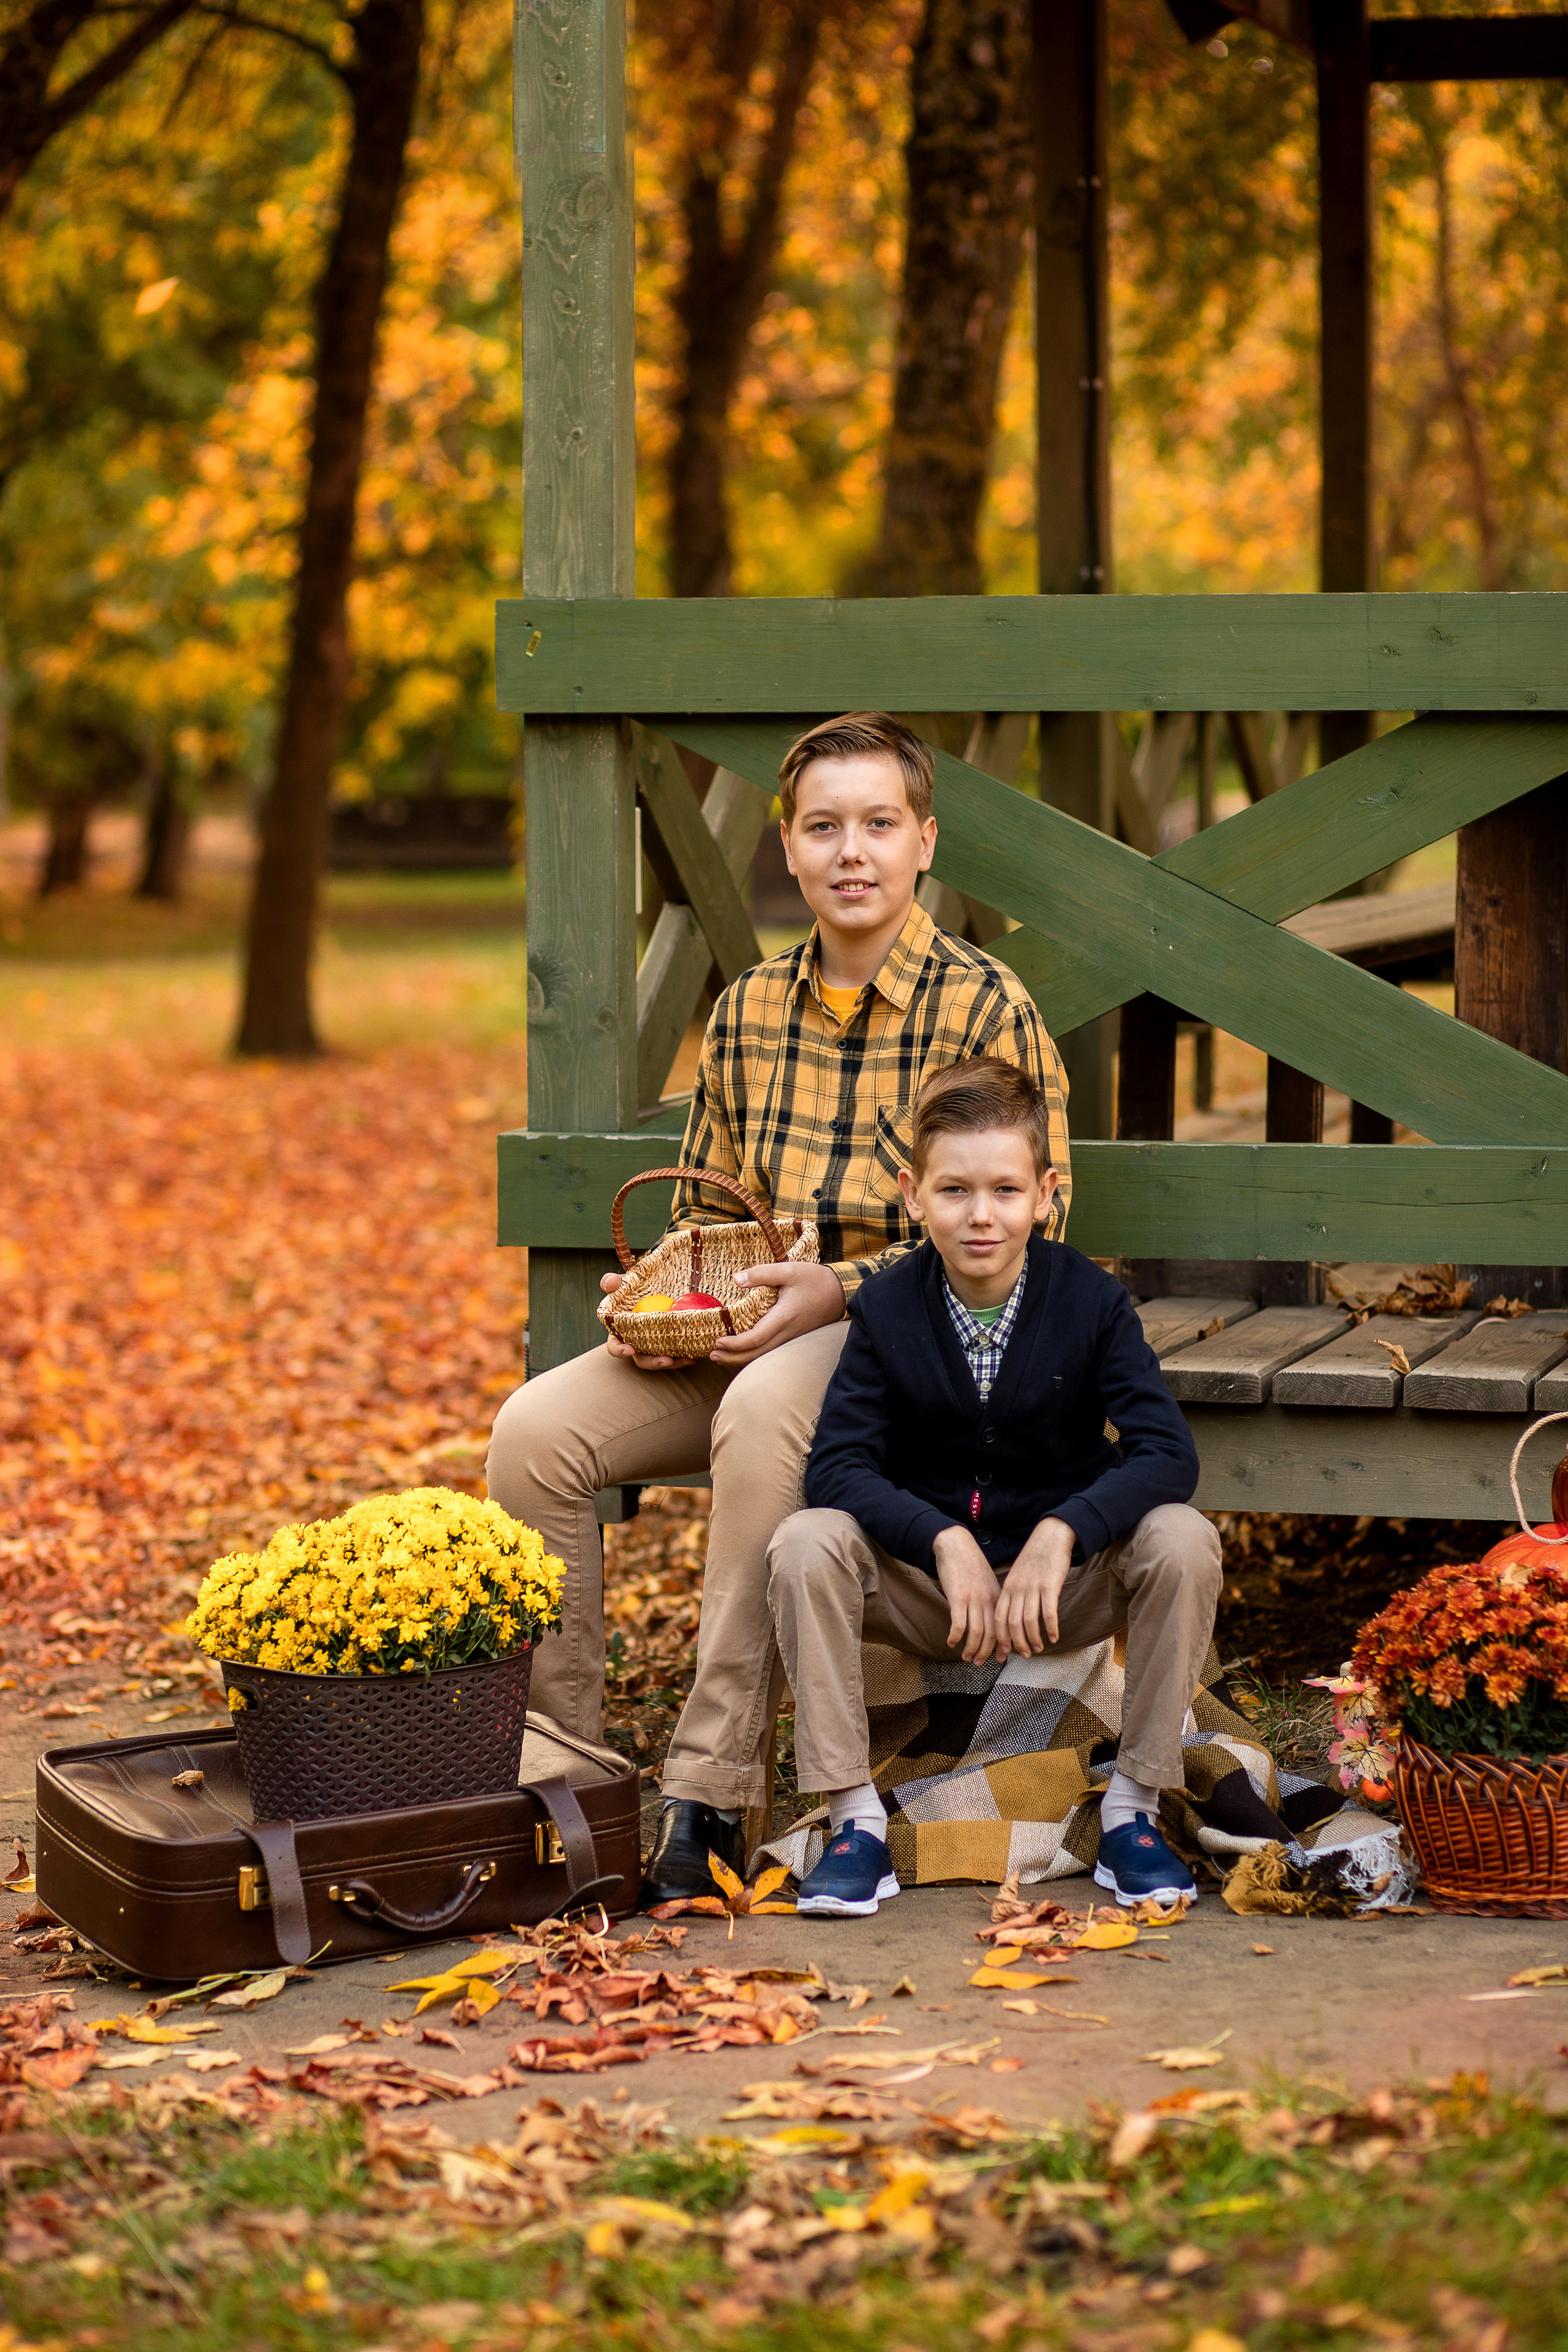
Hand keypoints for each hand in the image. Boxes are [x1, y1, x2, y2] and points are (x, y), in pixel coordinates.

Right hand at [600, 1269, 679, 1371]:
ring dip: (675, 1362)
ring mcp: (656, 1347)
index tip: (630, 1350)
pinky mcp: (671, 1346)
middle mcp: (638, 1344)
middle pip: (642, 1360)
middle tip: (667, 1360)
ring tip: (688, 1358)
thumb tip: (609, 1285)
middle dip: (654, 1362)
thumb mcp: (625, 1283)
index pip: (615, 1346)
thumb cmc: (637, 1288)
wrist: (662, 1288)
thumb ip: (614, 1282)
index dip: (620, 1350)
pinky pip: (679, 1355)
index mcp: (622, 1333)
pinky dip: (687, 1356)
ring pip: (663, 1360)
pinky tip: (696, 1353)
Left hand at [707, 1259, 846, 1365]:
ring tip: (721, 1357)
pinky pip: (771, 1351)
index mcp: (784, 1317)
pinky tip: (743, 1351)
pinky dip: (753, 1354)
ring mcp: (792, 1338)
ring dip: (741, 1359)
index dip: (735, 1345)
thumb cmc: (815, 1279)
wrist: (841, 1292)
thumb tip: (736, 1278)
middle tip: (712, 1355)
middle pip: (757, 1354)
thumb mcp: (788, 1270)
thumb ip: (761, 1273)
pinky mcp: (794, 1338)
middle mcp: (788, 1333)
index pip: (756, 1339)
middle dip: (732, 1358)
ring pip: (764, 1356)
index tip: (718, 1341)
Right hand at [932, 1525, 1003, 1663]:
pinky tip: (951, 1642)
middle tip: (981, 1663)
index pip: (1005, 1627)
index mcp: (998, 1598)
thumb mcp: (987, 1583)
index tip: (1001, 1658)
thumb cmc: (970, 1566)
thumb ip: (991, 1601)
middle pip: (992, 1634)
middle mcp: (988, 1601)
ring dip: (972, 1649)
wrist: (956, 1545)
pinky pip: (959, 1624)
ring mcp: (973, 1600)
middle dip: (987, 1652)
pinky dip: (956, 1637)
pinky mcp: (958, 1598)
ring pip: (976, 1633)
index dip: (1003, 1645)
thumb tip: (992, 1621)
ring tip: (966, 1658)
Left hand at [995, 1517, 1076, 1655]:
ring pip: (1029, 1621)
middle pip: (1012, 1623)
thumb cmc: (1035, 1559)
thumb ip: (1015, 1595)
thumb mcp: (1018, 1576)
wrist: (1050, 1537)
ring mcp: (1033, 1587)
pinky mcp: (1049, 1585)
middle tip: (1025, 1655)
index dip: (1002, 1637)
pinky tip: (1055, 1637)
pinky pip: (1049, 1612)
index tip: (1006, 1651)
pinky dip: (1051, 1628)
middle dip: (1017, 1643)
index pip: (999, 1618)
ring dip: (1034, 1639)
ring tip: (1039, 1648)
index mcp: (1007, 1588)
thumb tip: (1015, 1618)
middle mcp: (1017, 1589)